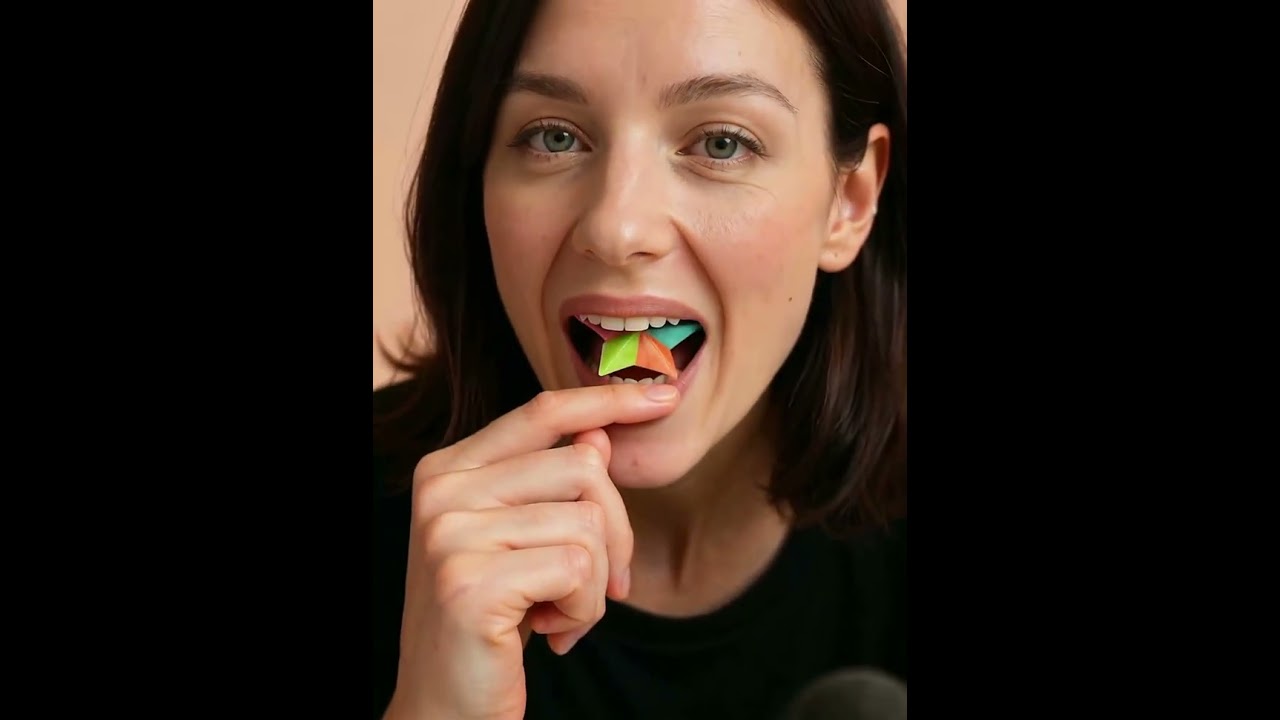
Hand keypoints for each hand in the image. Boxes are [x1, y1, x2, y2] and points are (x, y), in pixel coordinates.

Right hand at [385, 383, 680, 719]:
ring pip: (589, 524)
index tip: (664, 395)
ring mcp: (451, 535)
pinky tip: (548, 635)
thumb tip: (600, 438)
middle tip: (596, 587)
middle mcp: (442, 492)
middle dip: (614, 534)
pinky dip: (582, 613)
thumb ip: (551, 486)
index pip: (541, 414)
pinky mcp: (472, 583)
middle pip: (583, 468)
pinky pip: (579, 571)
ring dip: (593, 586)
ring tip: (555, 614)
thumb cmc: (491, 622)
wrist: (444, 708)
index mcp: (448, 470)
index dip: (607, 399)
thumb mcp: (521, 544)